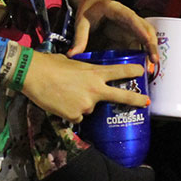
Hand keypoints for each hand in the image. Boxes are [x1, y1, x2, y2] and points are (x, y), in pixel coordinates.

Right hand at [18, 51, 147, 122]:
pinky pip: (76, 117)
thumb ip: (84, 73)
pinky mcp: (75, 115)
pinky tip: (59, 103)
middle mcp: (95, 90)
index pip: (119, 72)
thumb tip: (83, 79)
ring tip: (64, 94)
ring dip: (81, 104)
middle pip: (120, 96)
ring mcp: (86, 104)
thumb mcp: (73, 63)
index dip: (132, 71)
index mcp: (94, 72)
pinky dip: (69, 112)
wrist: (33, 74)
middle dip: (136, 100)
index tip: (142, 71)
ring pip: (89, 108)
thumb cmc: (50, 64)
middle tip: (147, 102)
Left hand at [68, 0, 159, 67]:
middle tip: (154, 60)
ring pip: (147, 37)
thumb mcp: (81, 22)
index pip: (130, 18)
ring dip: (151, 50)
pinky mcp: (130, 36)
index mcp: (116, 10)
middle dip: (151, 44)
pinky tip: (146, 67)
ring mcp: (131, 28)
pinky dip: (144, 55)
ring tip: (153, 66)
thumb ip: (79, 38)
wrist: (92, 4)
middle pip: (145, 28)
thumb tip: (72, 55)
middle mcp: (129, 18)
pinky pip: (140, 45)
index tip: (147, 39)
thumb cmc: (88, 11)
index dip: (140, 29)